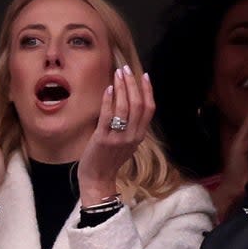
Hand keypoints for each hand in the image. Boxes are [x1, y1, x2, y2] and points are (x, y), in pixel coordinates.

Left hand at [77, 65, 155, 205]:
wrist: (97, 179)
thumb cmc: (108, 160)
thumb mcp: (126, 144)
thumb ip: (130, 127)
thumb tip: (129, 103)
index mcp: (139, 136)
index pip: (149, 109)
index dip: (148, 90)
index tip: (144, 75)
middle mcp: (132, 136)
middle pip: (138, 105)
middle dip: (133, 84)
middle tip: (126, 69)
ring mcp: (118, 138)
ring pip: (125, 108)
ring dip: (121, 88)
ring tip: (117, 74)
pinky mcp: (103, 139)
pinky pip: (108, 116)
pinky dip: (109, 100)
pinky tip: (108, 89)